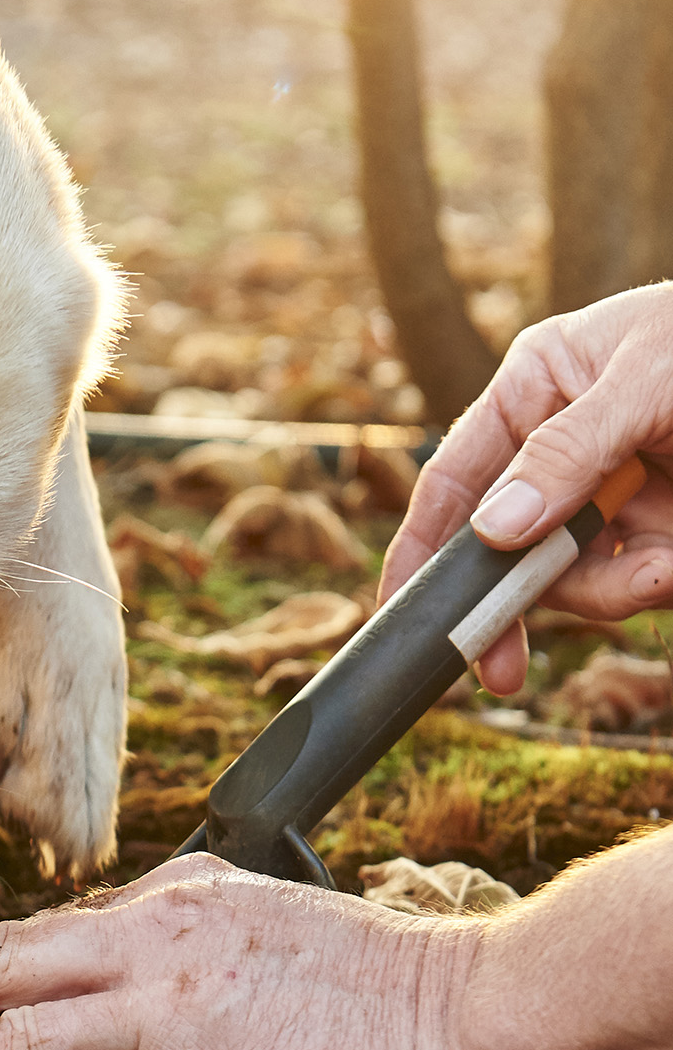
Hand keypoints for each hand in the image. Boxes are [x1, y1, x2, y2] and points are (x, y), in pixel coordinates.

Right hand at [380, 286, 672, 693]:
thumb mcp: (645, 377)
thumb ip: (568, 450)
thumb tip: (494, 529)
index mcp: (534, 391)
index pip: (454, 480)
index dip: (421, 551)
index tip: (402, 614)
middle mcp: (558, 451)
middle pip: (504, 551)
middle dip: (515, 604)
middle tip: (502, 672)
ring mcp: (608, 497)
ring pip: (569, 581)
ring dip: (611, 593)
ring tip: (669, 567)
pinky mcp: (656, 531)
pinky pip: (629, 583)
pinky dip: (652, 582)